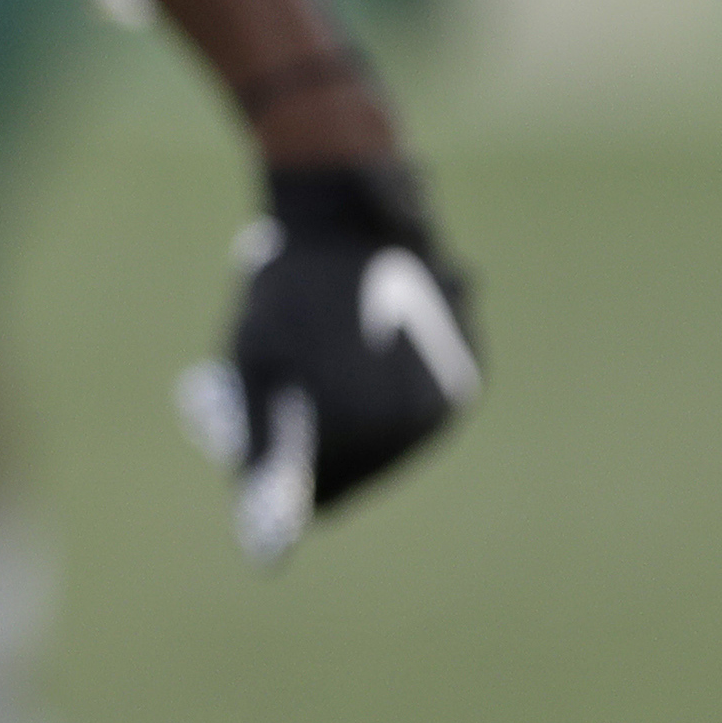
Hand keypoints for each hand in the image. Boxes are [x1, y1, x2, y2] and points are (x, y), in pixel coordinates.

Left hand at [176, 162, 477, 564]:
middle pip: (365, 470)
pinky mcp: (468, 369)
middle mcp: (411, 422)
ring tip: (332, 391)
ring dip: (365, 428)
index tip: (273, 487)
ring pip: (398, 442)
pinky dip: (394, 397)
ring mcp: (446, 396)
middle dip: (329, 457)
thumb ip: (258, 441)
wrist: (351, 217)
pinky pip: (425, 407)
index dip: (295, 492)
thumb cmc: (289, 290)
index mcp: (355, 429)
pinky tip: (368, 365)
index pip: (326, 495)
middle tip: (297, 434)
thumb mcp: (252, 365)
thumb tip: (255, 505)